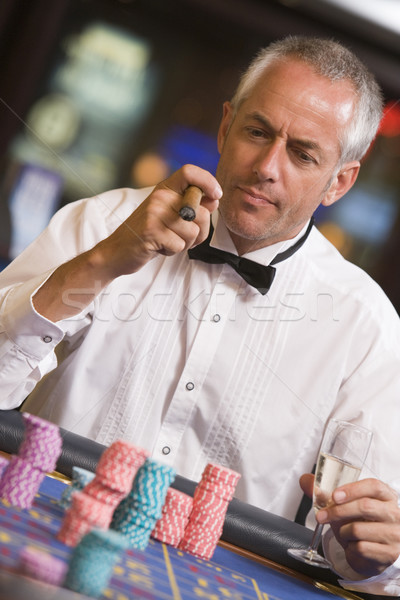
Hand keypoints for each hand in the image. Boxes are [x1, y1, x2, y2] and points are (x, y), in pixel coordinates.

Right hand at [93, 164, 221, 277]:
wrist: (117, 251)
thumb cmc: (148, 233)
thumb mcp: (169, 214)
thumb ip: (191, 206)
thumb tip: (214, 199)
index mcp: (164, 189)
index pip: (189, 172)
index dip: (208, 181)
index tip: (217, 195)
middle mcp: (159, 197)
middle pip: (201, 212)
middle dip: (200, 232)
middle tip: (183, 237)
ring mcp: (154, 213)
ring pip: (193, 232)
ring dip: (185, 244)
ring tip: (166, 241)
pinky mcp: (151, 232)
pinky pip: (180, 246)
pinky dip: (172, 252)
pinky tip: (158, 247)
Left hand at [300, 474, 399, 575]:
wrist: (375, 552)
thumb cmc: (361, 523)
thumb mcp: (347, 506)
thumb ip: (327, 493)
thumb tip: (305, 480)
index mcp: (386, 496)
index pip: (374, 486)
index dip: (352, 489)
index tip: (334, 495)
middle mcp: (395, 513)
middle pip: (365, 506)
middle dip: (337, 511)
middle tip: (321, 516)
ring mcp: (394, 534)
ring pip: (358, 529)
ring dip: (342, 532)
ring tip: (344, 533)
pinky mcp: (389, 554)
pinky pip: (360, 547)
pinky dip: (350, 547)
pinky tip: (353, 545)